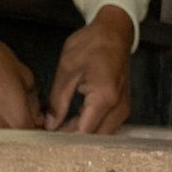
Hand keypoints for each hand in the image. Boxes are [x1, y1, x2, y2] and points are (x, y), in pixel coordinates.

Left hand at [45, 6, 132, 135]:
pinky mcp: (121, 109)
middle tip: (51, 136)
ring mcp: (122, 110)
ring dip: (81, 134)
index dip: (65, 139)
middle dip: (72, 139)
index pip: (83, 132)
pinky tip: (73, 122)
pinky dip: (89, 127)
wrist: (115, 32)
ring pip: (100, 135)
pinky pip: (105, 127)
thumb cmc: (93, 44)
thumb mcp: (67, 69)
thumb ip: (57, 101)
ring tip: (60, 129)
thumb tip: (50, 124)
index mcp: (103, 98)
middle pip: (93, 138)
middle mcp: (117, 109)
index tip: (48, 139)